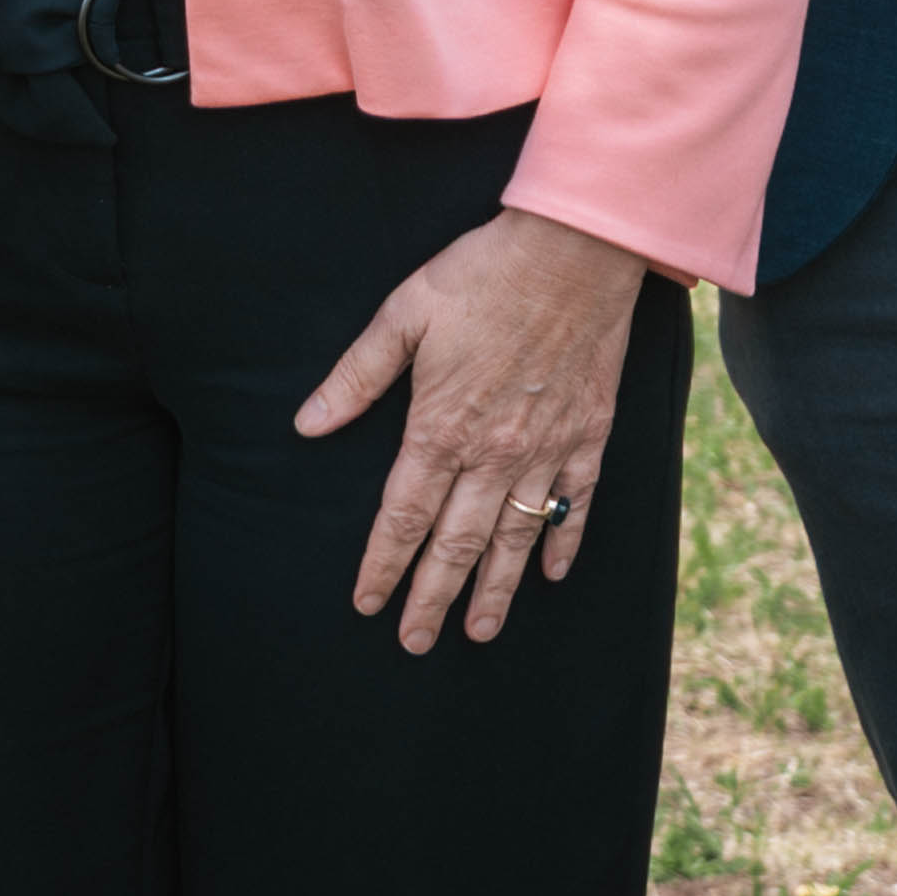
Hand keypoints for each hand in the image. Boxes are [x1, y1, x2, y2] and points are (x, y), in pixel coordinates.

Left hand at [297, 205, 652, 653]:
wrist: (574, 251)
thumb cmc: (481, 274)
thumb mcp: (403, 314)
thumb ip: (356, 377)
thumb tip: (307, 425)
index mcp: (441, 427)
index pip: (402, 516)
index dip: (383, 565)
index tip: (367, 603)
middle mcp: (494, 453)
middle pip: (457, 543)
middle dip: (432, 597)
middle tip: (415, 644)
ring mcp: (547, 449)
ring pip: (515, 537)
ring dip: (496, 589)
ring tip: (480, 631)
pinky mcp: (589, 435)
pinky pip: (576, 504)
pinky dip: (563, 542)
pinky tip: (549, 572)